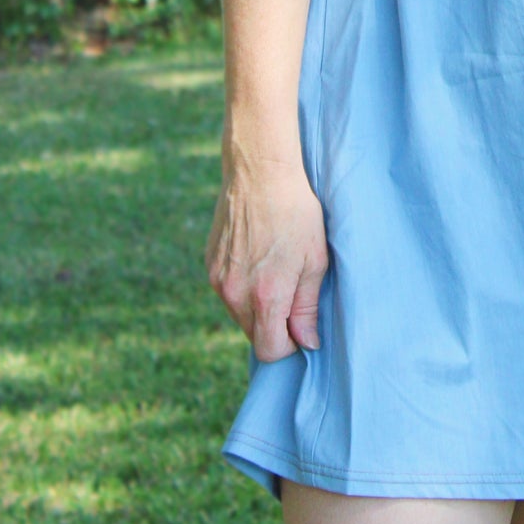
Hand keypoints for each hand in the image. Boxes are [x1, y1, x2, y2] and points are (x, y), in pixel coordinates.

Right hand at [205, 161, 328, 360]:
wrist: (259, 172)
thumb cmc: (296, 213)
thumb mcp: (315, 260)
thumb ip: (307, 307)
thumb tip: (306, 342)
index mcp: (265, 296)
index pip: (270, 350)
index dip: (289, 345)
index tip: (302, 326)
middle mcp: (235, 293)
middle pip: (254, 335)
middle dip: (275, 326)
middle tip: (294, 294)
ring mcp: (218, 279)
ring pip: (240, 314)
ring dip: (258, 307)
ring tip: (277, 271)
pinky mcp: (209, 264)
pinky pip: (228, 292)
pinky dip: (244, 287)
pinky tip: (259, 258)